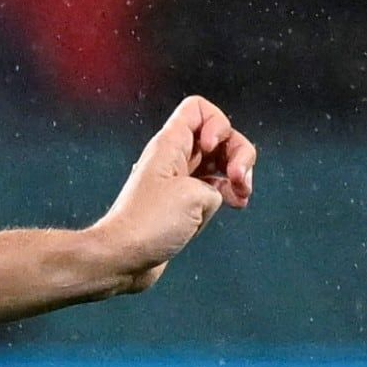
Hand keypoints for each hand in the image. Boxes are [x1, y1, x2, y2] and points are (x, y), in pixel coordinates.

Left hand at [84, 96, 256, 296]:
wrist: (124, 257)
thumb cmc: (150, 224)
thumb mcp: (194, 196)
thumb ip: (217, 185)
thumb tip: (216, 194)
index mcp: (170, 145)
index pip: (198, 109)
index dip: (217, 123)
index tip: (212, 150)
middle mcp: (176, 158)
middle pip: (219, 136)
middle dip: (238, 152)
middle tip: (239, 178)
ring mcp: (181, 181)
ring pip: (220, 162)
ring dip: (239, 173)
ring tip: (242, 194)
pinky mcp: (184, 204)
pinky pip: (214, 187)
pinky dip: (230, 192)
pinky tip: (237, 204)